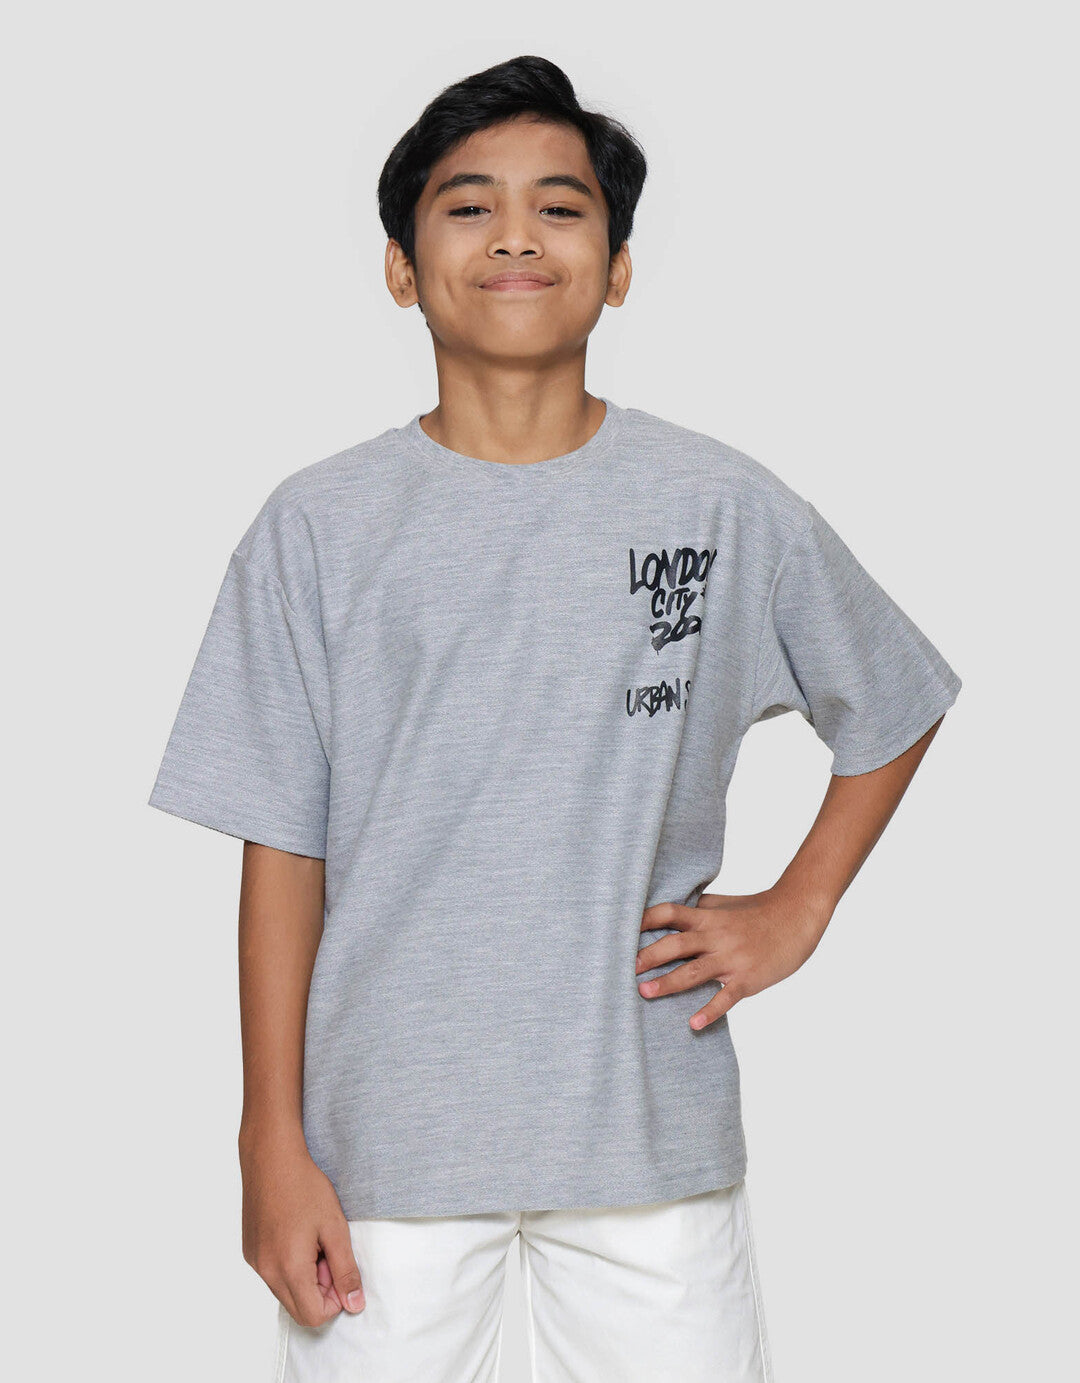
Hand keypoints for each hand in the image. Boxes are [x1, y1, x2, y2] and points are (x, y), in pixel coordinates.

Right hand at [239, 1126, 365, 1326]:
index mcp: (288, 1268)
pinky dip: (288, 1266)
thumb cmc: (304, 1187)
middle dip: (320, 1290)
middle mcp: (266, 1271)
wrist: (271, 1158)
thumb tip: (354, 1304)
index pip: (313, 1316)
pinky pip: (272, 1275)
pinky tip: (296, 1233)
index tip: (340, 1268)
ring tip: (312, 1240)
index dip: (334, 1300)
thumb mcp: (335, 1227)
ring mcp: (254, 1262)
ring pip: (285, 1292)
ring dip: (304, 1277)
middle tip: (328, 1252)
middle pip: (298, 1309)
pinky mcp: (250, 1252)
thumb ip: (346, 1270)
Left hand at [635, 887, 828, 1030]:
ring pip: (693, 971)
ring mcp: (731, 958)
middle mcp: (715, 936)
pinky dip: (709, 1011)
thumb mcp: (723, 904)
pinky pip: (725, 997)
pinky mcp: (747, 978)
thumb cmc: (757, 910)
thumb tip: (666, 914)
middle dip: (647, 956)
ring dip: (667, 983)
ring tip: (643, 994)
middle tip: (620, 969)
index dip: (643, 919)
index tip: (618, 929)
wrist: (796, 916)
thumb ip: (697, 910)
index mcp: (707, 916)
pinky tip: (693, 1024)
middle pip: (675, 943)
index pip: (668, 913)